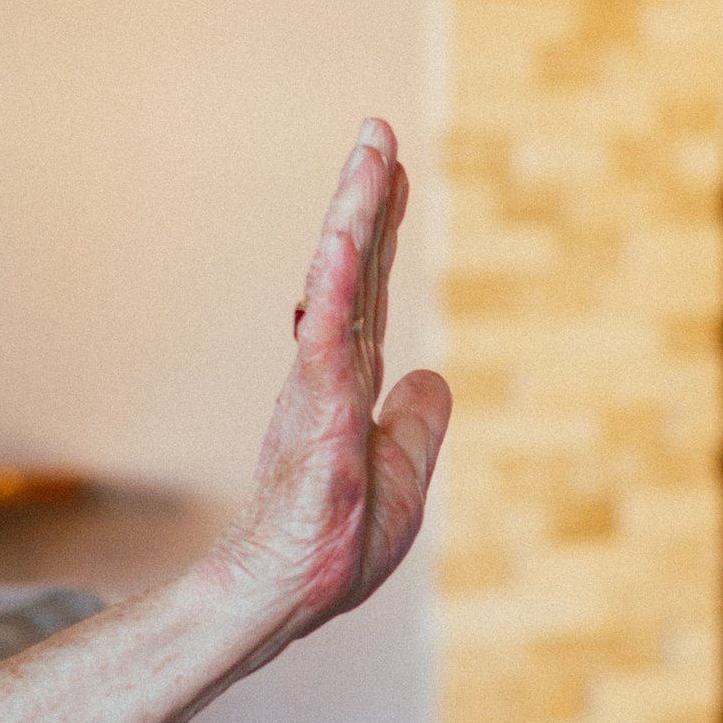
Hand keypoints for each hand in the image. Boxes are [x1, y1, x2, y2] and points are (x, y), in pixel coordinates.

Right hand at [205, 120, 450, 642]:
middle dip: (367, 196)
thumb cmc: (333, 547)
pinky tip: (344, 230)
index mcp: (346, 383)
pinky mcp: (316, 406)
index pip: (366, 290)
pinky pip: (326, 329)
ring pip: (340, 280)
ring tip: (371, 145)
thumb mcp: (403, 478)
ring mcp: (320, 383)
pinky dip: (334, 278)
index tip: (389, 169)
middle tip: (377, 128)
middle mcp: (329, 369)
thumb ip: (416, 425)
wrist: (289, 594)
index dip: (378, 230)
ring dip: (355, 210)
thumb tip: (433, 378)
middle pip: (353, 266)